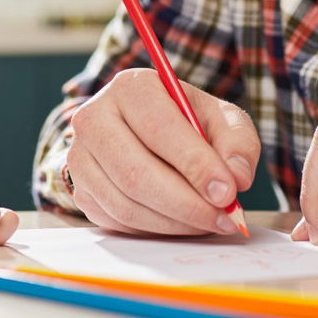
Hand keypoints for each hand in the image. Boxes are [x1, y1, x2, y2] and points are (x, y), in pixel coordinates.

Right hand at [66, 68, 259, 234]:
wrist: (148, 132)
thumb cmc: (188, 122)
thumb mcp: (221, 119)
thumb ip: (237, 142)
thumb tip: (237, 177)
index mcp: (130, 87)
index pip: (159, 129)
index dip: (195, 164)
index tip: (227, 192)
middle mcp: (94, 118)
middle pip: (136, 173)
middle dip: (187, 204)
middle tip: (224, 218)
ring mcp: (80, 157)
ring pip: (126, 204)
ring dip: (175, 222)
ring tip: (210, 222)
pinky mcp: (81, 191)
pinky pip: (118, 221)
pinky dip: (156, 229)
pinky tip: (183, 223)